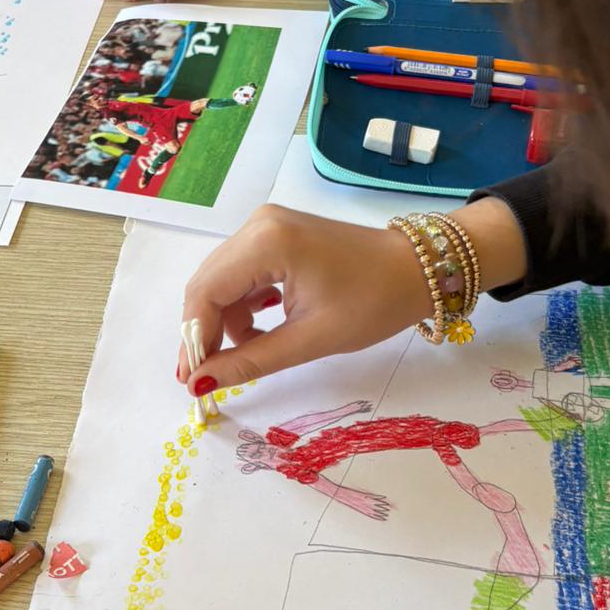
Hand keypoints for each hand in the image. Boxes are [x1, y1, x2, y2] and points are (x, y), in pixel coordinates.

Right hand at [177, 198, 527, 391]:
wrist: (419, 269)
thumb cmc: (374, 303)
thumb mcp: (310, 339)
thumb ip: (250, 360)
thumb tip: (200, 384)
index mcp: (267, 242)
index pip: (206, 292)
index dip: (193, 338)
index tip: (190, 380)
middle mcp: (258, 224)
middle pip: (208, 283)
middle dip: (204, 332)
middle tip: (206, 377)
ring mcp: (266, 225)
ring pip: (222, 280)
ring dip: (226, 321)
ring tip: (252, 352)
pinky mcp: (276, 234)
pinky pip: (242, 273)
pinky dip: (244, 305)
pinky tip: (262, 328)